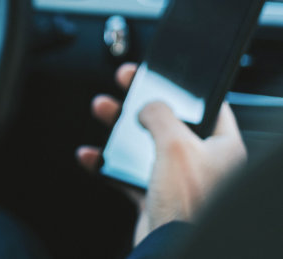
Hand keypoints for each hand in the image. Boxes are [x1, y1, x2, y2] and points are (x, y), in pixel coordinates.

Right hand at [76, 64, 246, 246]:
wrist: (171, 246)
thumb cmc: (188, 202)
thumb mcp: (176, 143)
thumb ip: (160, 114)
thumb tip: (148, 105)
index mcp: (222, 147)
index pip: (207, 106)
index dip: (181, 87)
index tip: (159, 72)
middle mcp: (202, 162)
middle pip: (168, 120)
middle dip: (140, 101)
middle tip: (124, 82)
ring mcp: (177, 179)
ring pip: (143, 143)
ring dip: (118, 127)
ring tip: (101, 109)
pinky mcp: (155, 196)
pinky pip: (125, 172)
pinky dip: (105, 163)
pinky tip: (90, 155)